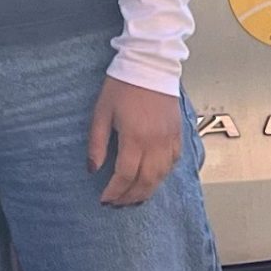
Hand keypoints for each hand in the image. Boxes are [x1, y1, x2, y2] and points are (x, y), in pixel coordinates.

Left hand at [87, 75, 184, 207]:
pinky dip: (163, 176)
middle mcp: (156, 143)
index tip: (104, 200)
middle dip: (130, 197)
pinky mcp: (178, 134)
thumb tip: (93, 168)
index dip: (115, 191)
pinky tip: (152, 180)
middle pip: (146, 181)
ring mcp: (170, 140)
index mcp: (135, 138)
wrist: (150, 66)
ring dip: (147, 191)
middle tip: (117, 205)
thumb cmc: (122, 86)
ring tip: (133, 199)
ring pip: (162, 176)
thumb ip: (97, 143)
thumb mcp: (101, 113)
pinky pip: (174, 163)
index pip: (125, 175)